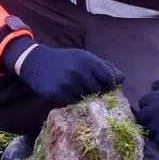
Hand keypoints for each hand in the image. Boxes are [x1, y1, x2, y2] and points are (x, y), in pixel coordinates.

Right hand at [9, 43, 123, 103]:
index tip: (102, 86)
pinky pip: (73, 102)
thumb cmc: (64, 60)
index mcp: (89, 60)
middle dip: (94, 90)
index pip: (108, 78)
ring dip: (83, 95)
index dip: (108, 84)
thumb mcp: (83, 57)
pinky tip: (65, 92)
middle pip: (99, 90)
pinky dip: (71, 99)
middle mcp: (80, 71)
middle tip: (85, 87)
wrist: (36, 62)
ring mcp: (70, 83)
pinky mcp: (60, 93)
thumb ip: (103, 66)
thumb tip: (121, 79)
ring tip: (74, 88)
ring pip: (87, 97)